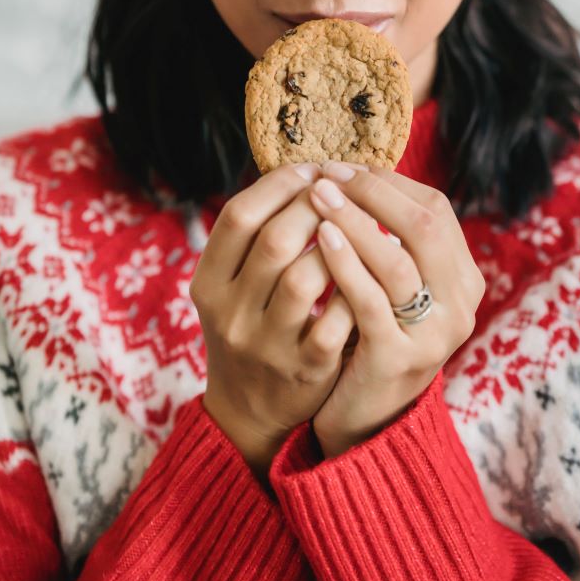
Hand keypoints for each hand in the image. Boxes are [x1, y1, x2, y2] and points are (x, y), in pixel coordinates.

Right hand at [190, 161, 358, 479]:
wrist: (249, 410)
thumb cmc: (252, 324)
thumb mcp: (233, 285)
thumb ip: (257, 236)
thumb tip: (306, 170)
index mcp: (208, 283)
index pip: (238, 215)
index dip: (278, 186)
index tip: (311, 171)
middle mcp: (230, 313)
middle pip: (274, 240)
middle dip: (316, 207)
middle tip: (342, 193)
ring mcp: (266, 344)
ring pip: (305, 278)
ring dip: (339, 245)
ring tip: (358, 228)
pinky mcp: (305, 370)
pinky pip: (336, 320)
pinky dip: (356, 290)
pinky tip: (370, 274)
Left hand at [307, 163, 485, 458]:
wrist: (365, 423)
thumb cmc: (369, 340)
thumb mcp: (391, 288)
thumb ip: (387, 241)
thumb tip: (353, 171)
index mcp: (463, 280)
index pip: (435, 210)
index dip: (388, 184)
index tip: (342, 167)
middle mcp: (460, 306)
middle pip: (424, 228)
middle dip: (372, 194)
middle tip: (328, 174)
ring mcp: (434, 335)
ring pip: (398, 261)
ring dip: (355, 221)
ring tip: (318, 196)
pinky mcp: (399, 360)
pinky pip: (371, 301)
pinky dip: (346, 263)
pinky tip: (320, 239)